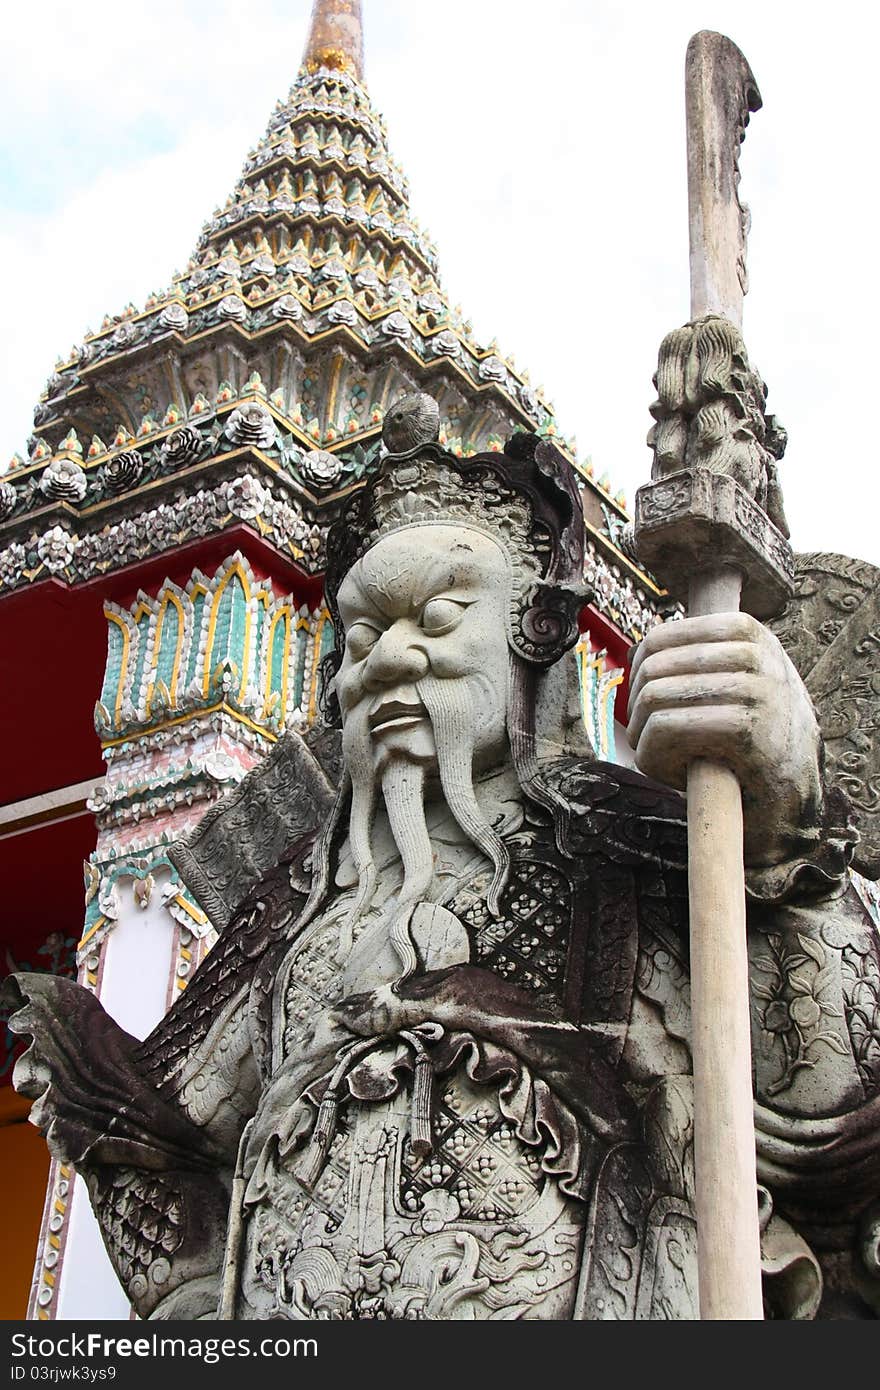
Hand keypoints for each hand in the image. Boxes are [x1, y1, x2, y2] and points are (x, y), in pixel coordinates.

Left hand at [628, 612, 822, 866]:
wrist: (796, 783)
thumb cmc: (756, 730)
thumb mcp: (740, 676)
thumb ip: (697, 658)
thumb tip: (635, 650)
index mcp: (748, 632)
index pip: (663, 636)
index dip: (639, 665)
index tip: (639, 692)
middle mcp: (755, 655)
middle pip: (655, 667)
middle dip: (635, 699)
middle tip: (638, 724)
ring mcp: (754, 690)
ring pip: (656, 695)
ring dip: (638, 726)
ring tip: (645, 743)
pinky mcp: (745, 729)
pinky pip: (667, 727)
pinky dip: (649, 747)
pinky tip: (657, 760)